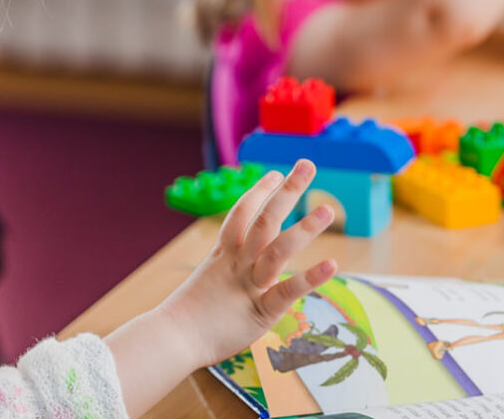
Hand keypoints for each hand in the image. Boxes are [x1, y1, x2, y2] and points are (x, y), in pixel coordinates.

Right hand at [158, 160, 337, 368]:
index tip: (275, 174)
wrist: (171, 338)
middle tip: (307, 164)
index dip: (259, 192)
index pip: (242, 213)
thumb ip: (224, 271)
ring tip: (327, 209)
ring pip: (277, 250)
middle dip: (287, 191)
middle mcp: (238, 262)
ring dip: (303, 228)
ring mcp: (249, 284)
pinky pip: (287, 291)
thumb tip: (232, 266)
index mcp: (223, 254)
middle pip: (263, 219)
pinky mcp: (261, 310)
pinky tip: (331, 265)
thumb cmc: (186, 317)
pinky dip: (310, 278)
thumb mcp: (207, 282)